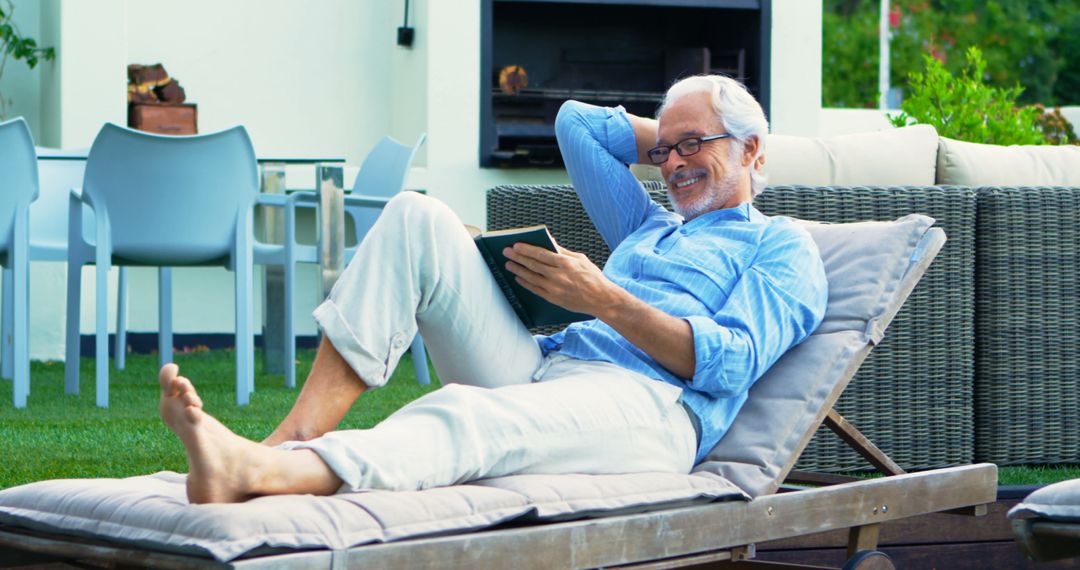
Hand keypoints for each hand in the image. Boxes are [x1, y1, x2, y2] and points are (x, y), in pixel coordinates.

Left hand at [502, 240, 622, 316]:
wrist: (601, 299)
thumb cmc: (592, 277)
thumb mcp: (581, 259)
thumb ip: (563, 252)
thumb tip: (550, 243)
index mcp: (566, 263)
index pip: (541, 254)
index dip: (526, 249)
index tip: (516, 245)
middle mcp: (558, 276)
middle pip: (533, 265)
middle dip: (518, 257)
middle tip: (506, 252)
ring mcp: (555, 289)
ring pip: (531, 278)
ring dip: (518, 270)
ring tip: (509, 264)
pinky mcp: (554, 299)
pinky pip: (535, 290)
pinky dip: (525, 283)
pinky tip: (518, 278)